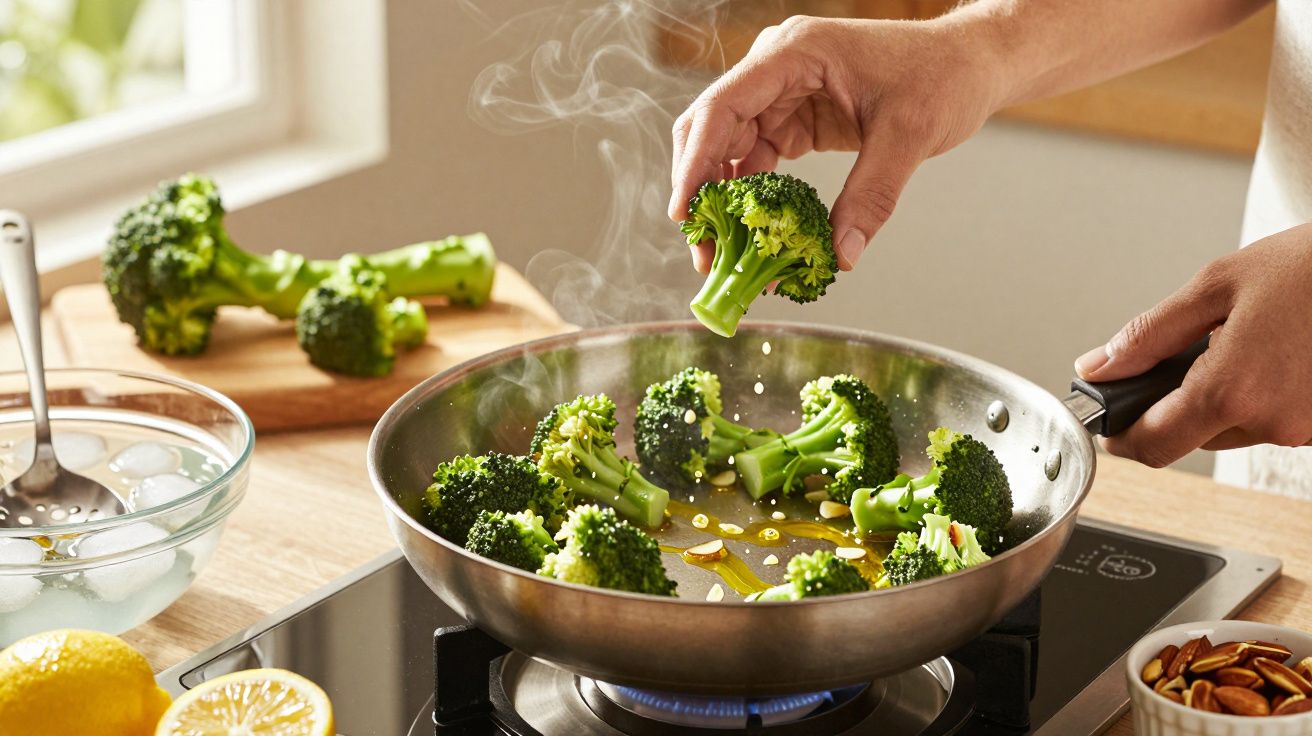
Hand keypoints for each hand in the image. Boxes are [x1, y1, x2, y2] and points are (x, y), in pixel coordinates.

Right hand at [668, 14, 1008, 272]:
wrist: (971, 63)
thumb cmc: (944, 76)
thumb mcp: (910, 135)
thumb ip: (872, 194)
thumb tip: (842, 256)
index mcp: (793, 53)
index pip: (722, 107)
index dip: (695, 162)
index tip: (684, 214)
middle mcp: (776, 69)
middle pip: (711, 131)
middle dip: (701, 193)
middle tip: (704, 252)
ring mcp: (781, 94)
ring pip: (728, 153)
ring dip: (725, 205)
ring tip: (726, 258)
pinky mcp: (794, 119)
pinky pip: (758, 162)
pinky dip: (755, 202)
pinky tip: (756, 240)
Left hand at [1074, 224, 1311, 466]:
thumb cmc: (1311, 266)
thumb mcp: (1213, 285)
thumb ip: (1147, 336)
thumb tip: (1097, 368)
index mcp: (1232, 391)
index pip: (1151, 444)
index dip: (1120, 435)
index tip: (1105, 419)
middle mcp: (1272, 422)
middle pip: (1190, 438)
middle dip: (1171, 405)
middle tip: (1173, 357)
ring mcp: (1305, 429)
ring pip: (1231, 430)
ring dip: (1218, 398)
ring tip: (1237, 341)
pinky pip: (1272, 420)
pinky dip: (1257, 395)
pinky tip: (1272, 353)